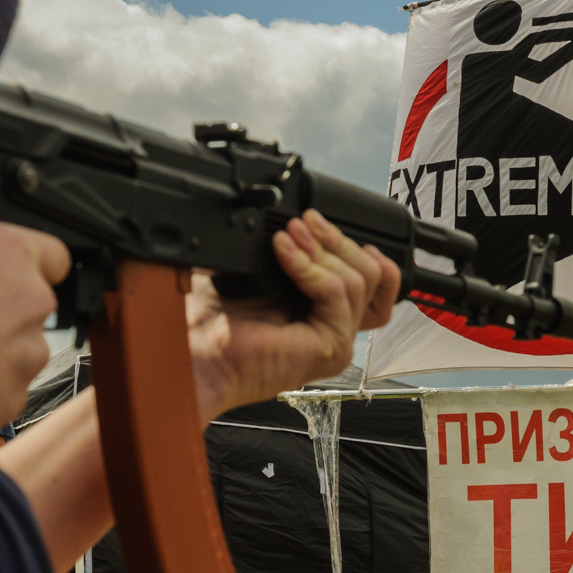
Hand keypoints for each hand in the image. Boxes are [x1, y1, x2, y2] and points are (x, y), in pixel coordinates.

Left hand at [187, 209, 399, 420]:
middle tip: (305, 221)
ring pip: (359, 280)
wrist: (199, 353)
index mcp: (323, 312)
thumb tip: (292, 219)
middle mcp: (336, 328)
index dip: (353, 246)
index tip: (318, 221)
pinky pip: (335, 293)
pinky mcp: (331, 346)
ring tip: (289, 235)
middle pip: (371, 275)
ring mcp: (337, 340)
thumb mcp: (253, 271)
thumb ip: (281, 248)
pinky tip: (283, 252)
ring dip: (322, 249)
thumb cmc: (214, 322)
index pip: (372, 280)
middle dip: (337, 240)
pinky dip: (309, 266)